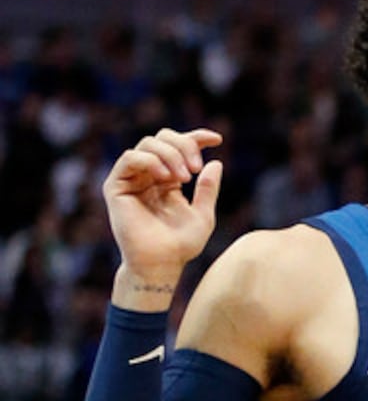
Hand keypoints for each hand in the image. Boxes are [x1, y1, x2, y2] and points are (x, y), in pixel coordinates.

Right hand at [104, 127, 223, 294]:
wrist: (160, 263)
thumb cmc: (181, 245)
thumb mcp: (203, 215)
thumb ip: (208, 189)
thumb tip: (216, 162)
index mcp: (169, 179)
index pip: (179, 147)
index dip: (197, 138)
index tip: (217, 139)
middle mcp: (149, 174)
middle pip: (163, 138)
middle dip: (183, 146)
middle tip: (195, 169)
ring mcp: (132, 178)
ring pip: (148, 144)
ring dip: (170, 154)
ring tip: (184, 177)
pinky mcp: (117, 185)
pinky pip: (130, 158)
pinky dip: (150, 160)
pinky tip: (165, 177)